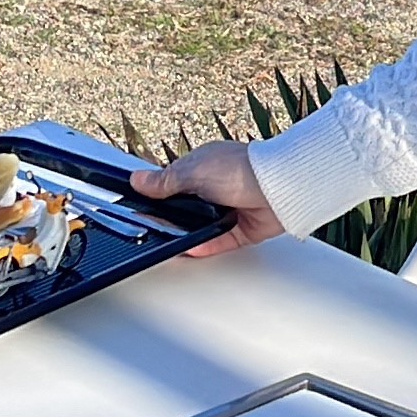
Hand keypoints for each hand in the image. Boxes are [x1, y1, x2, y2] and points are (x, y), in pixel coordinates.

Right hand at [130, 141, 283, 258]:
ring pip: (199, 227)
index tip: (142, 207)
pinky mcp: (240, 229)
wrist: (278, 187)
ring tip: (169, 240)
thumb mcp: (192, 171)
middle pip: (185, 208)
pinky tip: (188, 249)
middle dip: (172, 217)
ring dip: (187, 233)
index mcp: (202, 166)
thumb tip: (138, 180)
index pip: (172, 182)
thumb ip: (164, 181)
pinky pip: (216, 242)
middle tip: (154, 226)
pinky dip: (202, 246)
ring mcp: (228, 209)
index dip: (158, 196)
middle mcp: (216, 187)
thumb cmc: (241, 168)